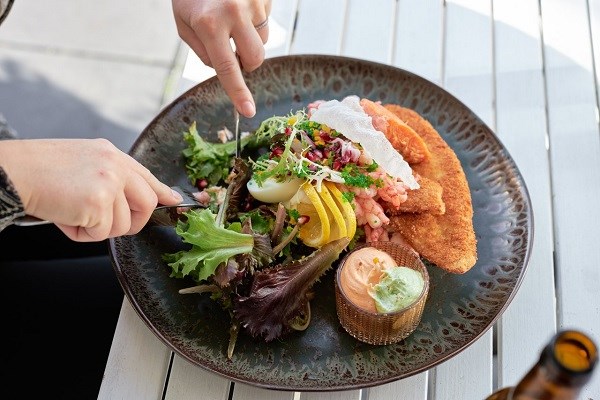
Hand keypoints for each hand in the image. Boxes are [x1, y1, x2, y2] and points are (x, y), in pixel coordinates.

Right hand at [0, 138, 182, 241]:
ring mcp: (109, 182)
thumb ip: (109, 177)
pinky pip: (101, 233)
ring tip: (72, 212)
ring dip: (97, 229)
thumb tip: (128, 201)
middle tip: (107, 224)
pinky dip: (81, 233)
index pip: (146, 176)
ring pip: (122, 225)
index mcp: (111, 154)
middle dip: (132, 223)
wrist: (13, 172)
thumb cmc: (39, 171)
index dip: (162, 192)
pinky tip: (64, 216)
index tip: (174, 201)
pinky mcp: (99, 201)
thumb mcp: (82, 163)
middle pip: (147, 203)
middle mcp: (115, 165)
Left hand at [172, 0, 271, 117]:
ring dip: (250, 38)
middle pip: (255, 59)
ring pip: (263, 40)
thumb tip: (227, 69)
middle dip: (247, 63)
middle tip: (233, 51)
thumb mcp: (184, 22)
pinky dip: (254, 18)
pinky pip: (266, 19)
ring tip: (233, 17)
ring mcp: (253, 2)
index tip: (248, 111)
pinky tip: (240, 3)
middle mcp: (234, 13)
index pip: (226, 69)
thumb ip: (203, 51)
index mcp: (209, 24)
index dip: (238, 93)